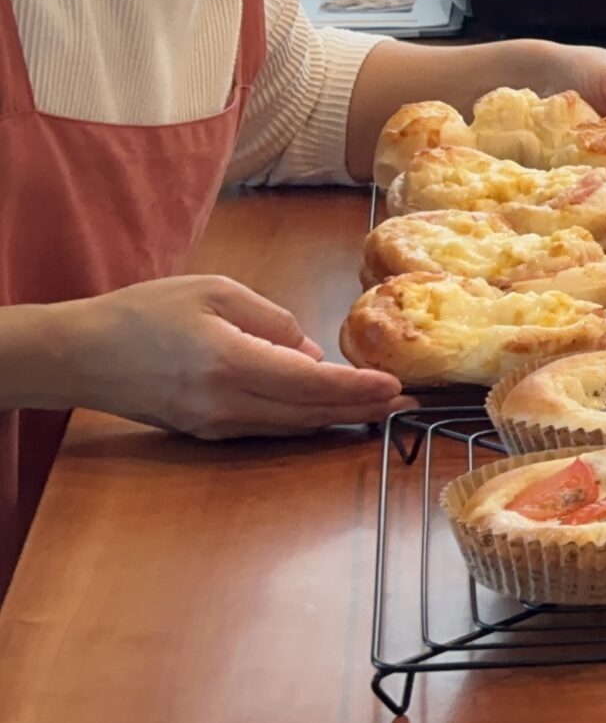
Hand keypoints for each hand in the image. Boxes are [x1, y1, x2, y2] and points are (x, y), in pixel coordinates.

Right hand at [43, 276, 410, 439]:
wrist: (80, 355)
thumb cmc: (145, 312)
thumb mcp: (217, 292)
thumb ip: (274, 321)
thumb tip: (313, 354)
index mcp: (230, 363)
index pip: (310, 383)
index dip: (358, 388)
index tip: (396, 386)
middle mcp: (226, 404)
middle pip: (310, 413)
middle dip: (363, 409)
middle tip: (409, 402)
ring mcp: (215, 424)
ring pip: (293, 426)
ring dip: (339, 417)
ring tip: (382, 408)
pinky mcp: (206, 431)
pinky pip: (269, 429)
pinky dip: (306, 420)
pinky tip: (331, 411)